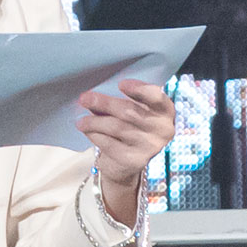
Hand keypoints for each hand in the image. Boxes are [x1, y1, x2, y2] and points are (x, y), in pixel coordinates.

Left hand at [77, 79, 174, 224]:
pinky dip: (95, 136)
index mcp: (165, 111)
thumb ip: (119, 102)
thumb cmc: (131, 128)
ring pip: (117, 128)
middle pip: (130, 112)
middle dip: (104, 103)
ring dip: (94, 122)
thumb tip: (93, 97)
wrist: (128, 162)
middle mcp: (163, 130)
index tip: (121, 84)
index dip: (139, 90)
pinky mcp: (135, 161)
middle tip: (85, 98)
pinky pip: (109, 144)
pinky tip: (88, 132)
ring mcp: (150, 147)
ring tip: (81, 121)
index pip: (156, 98)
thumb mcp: (132, 112)